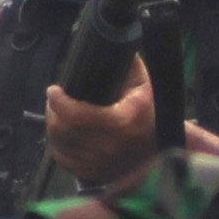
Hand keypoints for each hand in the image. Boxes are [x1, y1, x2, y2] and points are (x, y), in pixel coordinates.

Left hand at [41, 58, 161, 187]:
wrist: (166, 154)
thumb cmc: (155, 118)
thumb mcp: (146, 88)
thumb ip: (128, 67)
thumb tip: (111, 43)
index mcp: (120, 123)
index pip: (76, 114)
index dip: (59, 101)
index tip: (54, 90)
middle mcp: (107, 147)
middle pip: (63, 129)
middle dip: (53, 111)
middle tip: (54, 100)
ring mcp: (99, 165)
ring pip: (60, 145)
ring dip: (53, 127)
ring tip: (56, 114)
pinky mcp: (94, 175)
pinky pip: (64, 160)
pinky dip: (59, 146)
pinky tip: (63, 135)